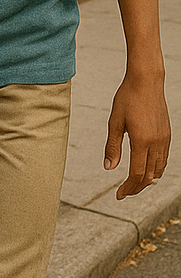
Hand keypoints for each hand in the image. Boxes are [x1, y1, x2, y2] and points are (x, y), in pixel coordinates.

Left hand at [105, 71, 169, 198]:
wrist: (146, 82)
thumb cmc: (126, 99)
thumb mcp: (114, 122)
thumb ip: (112, 146)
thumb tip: (109, 168)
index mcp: (142, 141)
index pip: (137, 173)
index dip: (128, 187)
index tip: (119, 195)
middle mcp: (156, 143)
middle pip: (149, 176)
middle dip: (136, 188)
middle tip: (123, 193)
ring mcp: (164, 139)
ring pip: (159, 169)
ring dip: (147, 180)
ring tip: (133, 184)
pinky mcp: (167, 135)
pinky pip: (163, 159)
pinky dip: (155, 169)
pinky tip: (146, 170)